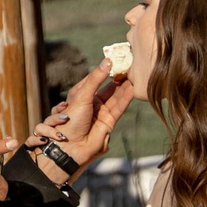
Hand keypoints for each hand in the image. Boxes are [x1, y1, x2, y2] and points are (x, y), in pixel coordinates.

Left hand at [34, 60, 134, 175]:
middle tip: (130, 66)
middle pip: (108, 87)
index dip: (106, 69)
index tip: (117, 59)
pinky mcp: (109, 121)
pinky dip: (127, 98)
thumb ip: (96, 79)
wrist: (71, 147)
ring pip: (116, 96)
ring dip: (125, 87)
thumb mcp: (82, 95)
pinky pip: (119, 107)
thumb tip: (108, 61)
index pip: (96, 78)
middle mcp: (91, 101)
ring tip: (135, 75)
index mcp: (80, 93)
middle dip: (119, 78)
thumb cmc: (70, 120)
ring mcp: (101, 112)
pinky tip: (133, 88)